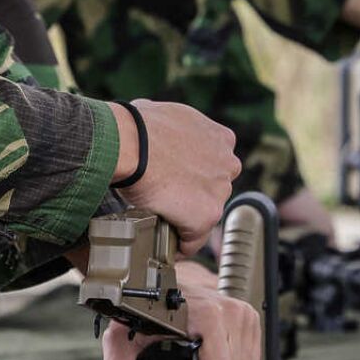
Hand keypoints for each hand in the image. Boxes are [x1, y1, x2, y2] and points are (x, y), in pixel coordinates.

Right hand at [112, 100, 238, 255]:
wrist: (131, 145)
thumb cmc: (138, 127)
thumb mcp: (165, 115)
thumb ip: (175, 129)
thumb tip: (155, 129)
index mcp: (221, 138)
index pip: (215, 164)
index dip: (195, 174)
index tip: (178, 180)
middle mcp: (228, 163)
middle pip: (213, 189)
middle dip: (193, 195)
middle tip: (166, 199)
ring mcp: (220, 190)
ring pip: (205, 215)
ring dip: (186, 219)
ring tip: (161, 220)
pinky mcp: (206, 215)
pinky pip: (193, 240)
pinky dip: (180, 245)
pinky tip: (164, 244)